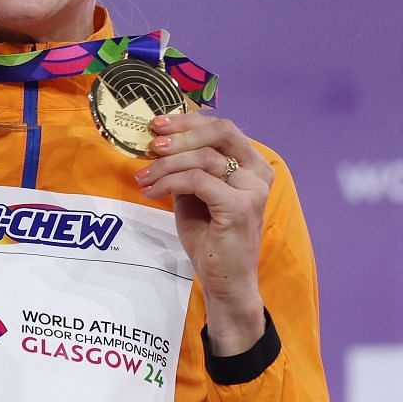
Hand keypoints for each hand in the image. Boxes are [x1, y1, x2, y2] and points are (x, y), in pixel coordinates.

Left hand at [134, 111, 271, 354]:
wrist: (225, 281)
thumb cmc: (211, 239)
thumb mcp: (194, 195)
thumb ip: (187, 168)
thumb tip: (159, 143)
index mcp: (251, 164)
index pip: (221, 128)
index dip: (188, 120)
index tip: (157, 125)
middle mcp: (258, 172)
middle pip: (221, 131)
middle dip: (181, 132)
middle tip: (151, 143)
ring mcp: (252, 189)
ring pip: (203, 157)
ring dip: (166, 164)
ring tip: (143, 177)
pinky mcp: (240, 207)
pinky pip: (197, 181)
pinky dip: (170, 182)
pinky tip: (152, 192)